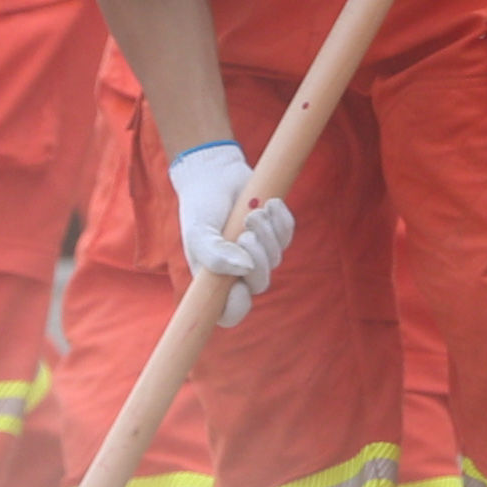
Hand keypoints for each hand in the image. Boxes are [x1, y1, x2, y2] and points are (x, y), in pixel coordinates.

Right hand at [169, 139, 293, 325]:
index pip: (230, 312)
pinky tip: (270, 203)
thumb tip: (246, 268)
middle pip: (259, 284)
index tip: (237, 286)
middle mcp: (238, 271)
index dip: (237, 306)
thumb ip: (215, 254)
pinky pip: (288, 236)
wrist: (213, 174)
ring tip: (253, 211)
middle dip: (257, 258)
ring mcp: (258, 253)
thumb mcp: (198, 231)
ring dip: (267, 232)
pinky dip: (282, 220)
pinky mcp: (274, 233)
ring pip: (276, 258)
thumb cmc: (201, 206)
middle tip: (245, 232)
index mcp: (215, 279)